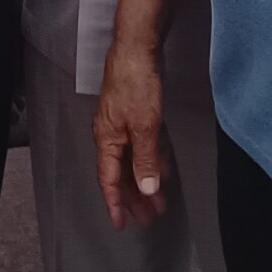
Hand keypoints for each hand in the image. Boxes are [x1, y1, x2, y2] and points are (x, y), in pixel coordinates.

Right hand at [93, 37, 172, 228]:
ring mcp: (123, 123)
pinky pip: (143, 146)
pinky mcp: (136, 114)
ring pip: (133, 161)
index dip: (115, 203)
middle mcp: (111, 134)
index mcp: (106, 139)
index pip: (108, 179)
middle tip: (149, 219)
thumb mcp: (144, 125)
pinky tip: (164, 170)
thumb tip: (146, 189)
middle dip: (134, 198)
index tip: (122, 225)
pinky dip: (152, 160)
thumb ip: (145, 158)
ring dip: (146, 181)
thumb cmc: (136, 83)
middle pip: (121, 174)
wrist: (138, 47)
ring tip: (160, 202)